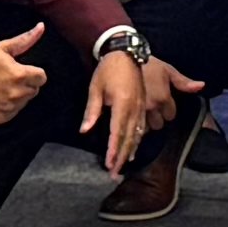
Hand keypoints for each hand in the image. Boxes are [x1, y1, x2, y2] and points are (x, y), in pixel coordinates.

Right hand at [0, 22, 47, 125]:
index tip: (23, 71)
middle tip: (10, 78)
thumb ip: (25, 39)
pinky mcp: (1, 117)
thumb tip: (40, 27)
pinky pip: (13, 112)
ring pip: (24, 101)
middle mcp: (17, 93)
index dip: (34, 73)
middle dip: (26, 84)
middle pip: (34, 90)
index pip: (42, 78)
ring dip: (17, 95)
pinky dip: (8, 107)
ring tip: (2, 88)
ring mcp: (9, 107)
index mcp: (20, 75)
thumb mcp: (3, 48)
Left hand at [88, 43, 195, 171]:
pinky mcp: (143, 106)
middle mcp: (135, 108)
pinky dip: (136, 141)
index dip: (113, 150)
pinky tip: (133, 149)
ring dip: (129, 151)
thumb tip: (84, 130)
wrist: (126, 53)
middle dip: (121, 157)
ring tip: (122, 166)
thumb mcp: (95, 88)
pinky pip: (141, 127)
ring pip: (137, 134)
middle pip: (129, 138)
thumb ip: (92, 111)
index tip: (109, 164)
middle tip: (114, 173)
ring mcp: (141, 107)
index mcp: (122, 103)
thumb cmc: (108, 69)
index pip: (117, 132)